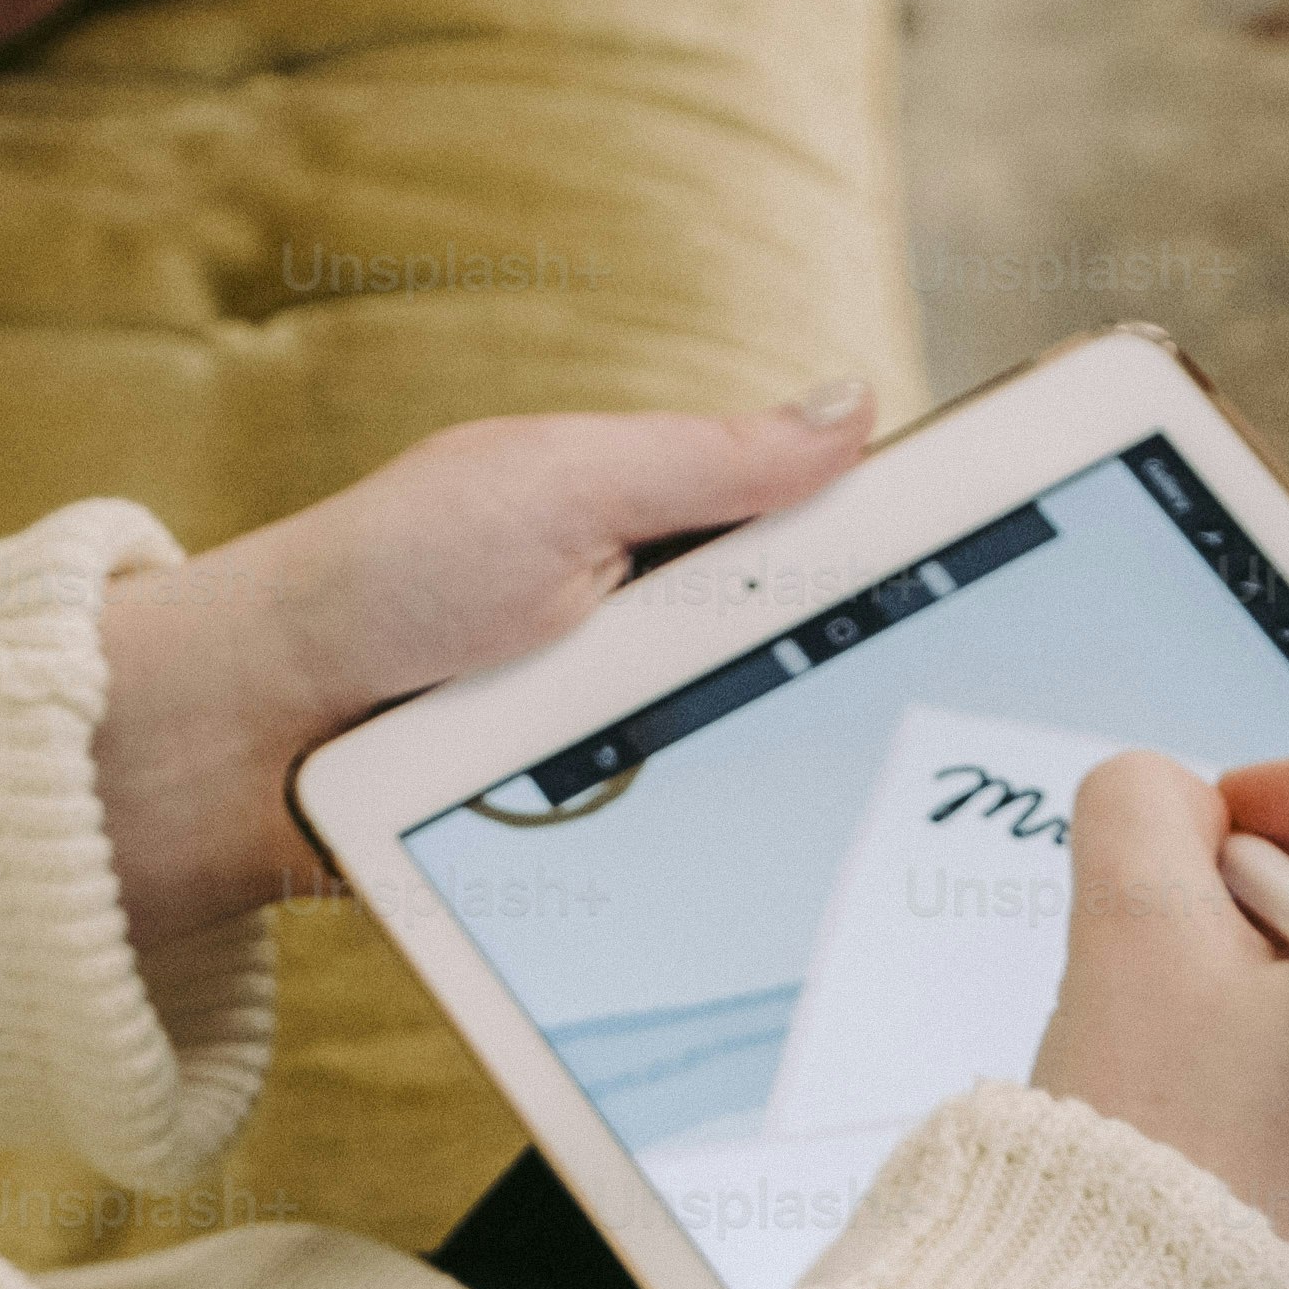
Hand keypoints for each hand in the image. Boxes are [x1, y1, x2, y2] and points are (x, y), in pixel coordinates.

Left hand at [88, 386, 879, 956]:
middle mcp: (674, 646)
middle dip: (882, 699)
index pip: (846, 547)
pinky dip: (731, 870)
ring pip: (779, 783)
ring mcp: (645, 752)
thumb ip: (709, 458)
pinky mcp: (608, 851)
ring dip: (807, 799)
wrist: (256, 745)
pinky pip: (701, 866)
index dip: (939, 566)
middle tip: (949, 721)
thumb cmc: (388, 581)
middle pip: (835, 675)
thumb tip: (856, 402)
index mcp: (678, 536)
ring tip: (858, 813)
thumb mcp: (562, 486)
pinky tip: (779, 886)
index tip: (1032, 585)